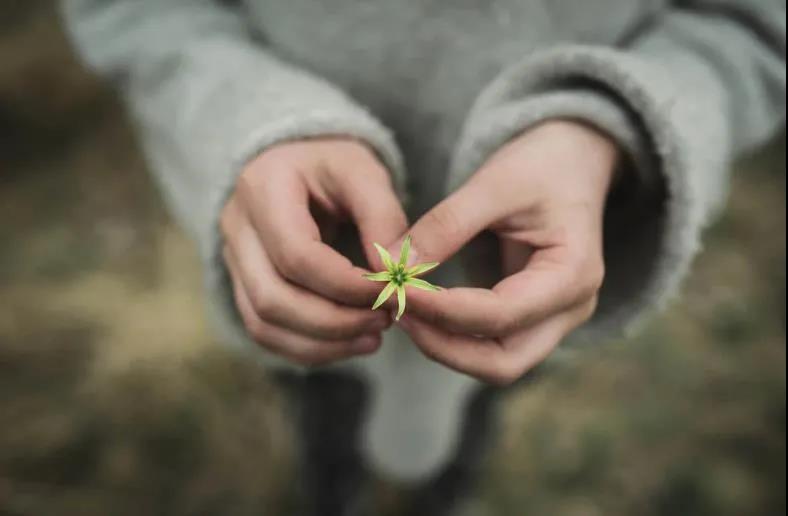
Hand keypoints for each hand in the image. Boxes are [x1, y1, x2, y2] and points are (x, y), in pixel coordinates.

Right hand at [221, 138, 406, 365]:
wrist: (298, 163)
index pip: (296, 255)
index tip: (391, 291)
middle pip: (273, 299)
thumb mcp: (364, 171)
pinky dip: (309, 348)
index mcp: (262, 188)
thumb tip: (398, 275)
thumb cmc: (334, 165)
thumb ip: (383, 217)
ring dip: (324, 343)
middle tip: (385, 320)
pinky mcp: (243, 286)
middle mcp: (236, 227)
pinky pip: (266, 333)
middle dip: (335, 322)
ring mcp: (233, 260)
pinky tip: (351, 342)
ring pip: (264, 324)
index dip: (346, 285)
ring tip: (374, 337)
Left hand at [396, 121, 618, 384]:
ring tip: (399, 307)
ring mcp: (554, 319)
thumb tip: (393, 266)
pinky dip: (452, 335)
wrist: (572, 159)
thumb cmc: (542, 164)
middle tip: (393, 308)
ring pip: (495, 363)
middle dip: (442, 345)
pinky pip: (490, 345)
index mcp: (573, 274)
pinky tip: (418, 308)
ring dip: (443, 345)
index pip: (500, 314)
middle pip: (503, 363)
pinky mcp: (532, 318)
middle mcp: (571, 309)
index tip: (393, 288)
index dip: (441, 309)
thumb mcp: (495, 182)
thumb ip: (447, 225)